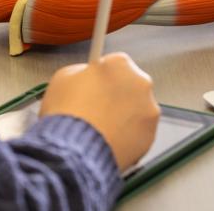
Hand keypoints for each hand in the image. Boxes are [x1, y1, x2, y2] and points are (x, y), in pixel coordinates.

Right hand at [39, 53, 159, 170]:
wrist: (75, 149)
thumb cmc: (68, 115)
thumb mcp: (63, 78)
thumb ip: (81, 72)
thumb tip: (85, 77)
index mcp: (120, 63)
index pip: (115, 64)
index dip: (102, 78)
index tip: (96, 86)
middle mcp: (140, 83)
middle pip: (130, 86)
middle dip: (117, 96)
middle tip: (97, 110)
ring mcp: (148, 109)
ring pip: (137, 110)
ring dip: (124, 116)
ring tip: (101, 129)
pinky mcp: (150, 135)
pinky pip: (139, 133)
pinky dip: (128, 136)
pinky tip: (109, 141)